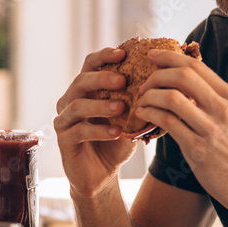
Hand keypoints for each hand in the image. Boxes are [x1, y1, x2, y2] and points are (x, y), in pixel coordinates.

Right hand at [54, 48, 137, 197]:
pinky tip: (116, 132)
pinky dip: (98, 130)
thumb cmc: (116, 140)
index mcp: (86, 89)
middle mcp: (71, 100)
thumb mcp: (130, 117)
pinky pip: (78, 131)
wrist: (103, 173)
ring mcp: (64, 120)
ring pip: (77, 105)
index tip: (123, 53)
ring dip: (100, 105)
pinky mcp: (64, 141)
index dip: (104, 56)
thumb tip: (164, 78)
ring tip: (121, 108)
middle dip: (102, 78)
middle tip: (122, 80)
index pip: (90, 64)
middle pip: (81, 81)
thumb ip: (139, 98)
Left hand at [135, 50, 227, 213]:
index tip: (153, 54)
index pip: (196, 66)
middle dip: (157, 75)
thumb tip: (187, 79)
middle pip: (183, 76)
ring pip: (172, 98)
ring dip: (150, 96)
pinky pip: (168, 123)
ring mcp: (211, 129)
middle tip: (144, 83)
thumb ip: (214, 98)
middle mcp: (223, 109)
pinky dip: (151, 115)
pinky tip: (144, 116)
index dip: (170, 56)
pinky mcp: (198, 149)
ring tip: (141, 101)